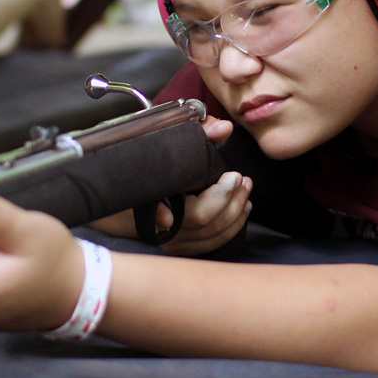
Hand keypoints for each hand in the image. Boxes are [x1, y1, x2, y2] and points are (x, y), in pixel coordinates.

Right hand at [156, 117, 252, 256]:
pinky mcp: (180, 248)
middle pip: (206, 222)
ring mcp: (171, 241)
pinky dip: (232, 227)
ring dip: (236, 212)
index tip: (233, 176)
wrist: (132, 194)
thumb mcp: (174, 141)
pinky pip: (212, 244)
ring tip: (245, 189)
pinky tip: (242, 209)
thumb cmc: (153, 164)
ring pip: (212, 236)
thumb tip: (225, 128)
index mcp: (155, 200)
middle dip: (232, 199)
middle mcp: (161, 226)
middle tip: (243, 179)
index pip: (192, 212)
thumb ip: (200, 133)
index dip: (217, 198)